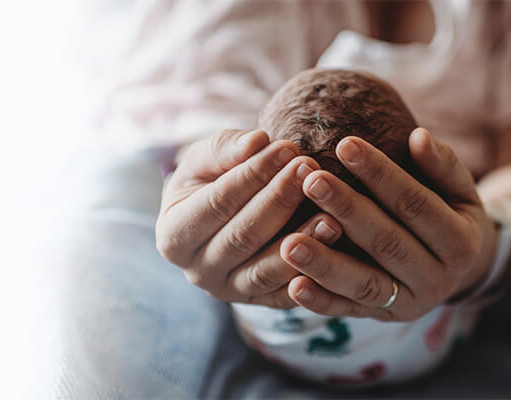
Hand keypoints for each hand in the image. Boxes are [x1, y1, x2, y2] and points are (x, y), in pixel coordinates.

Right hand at [156, 129, 342, 307]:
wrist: (224, 213)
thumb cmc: (212, 178)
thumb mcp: (207, 158)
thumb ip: (227, 147)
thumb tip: (257, 141)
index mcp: (173, 235)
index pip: (216, 203)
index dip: (252, 175)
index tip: (287, 148)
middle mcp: (197, 271)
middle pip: (242, 237)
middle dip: (280, 199)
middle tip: (312, 168)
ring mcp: (229, 292)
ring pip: (266, 270)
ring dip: (302, 239)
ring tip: (332, 210)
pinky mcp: (261, 304)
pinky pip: (288, 295)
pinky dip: (313, 275)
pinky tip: (337, 245)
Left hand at [281, 128, 497, 320]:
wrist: (461, 272)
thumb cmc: (451, 215)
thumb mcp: (459, 191)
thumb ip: (442, 165)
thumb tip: (420, 136)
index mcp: (460, 242)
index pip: (414, 204)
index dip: (380, 174)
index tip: (344, 144)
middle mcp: (437, 279)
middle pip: (387, 243)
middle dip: (347, 211)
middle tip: (310, 182)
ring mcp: (409, 304)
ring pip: (365, 284)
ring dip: (325, 264)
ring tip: (289, 242)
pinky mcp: (382, 318)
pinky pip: (348, 311)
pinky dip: (320, 301)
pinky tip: (293, 285)